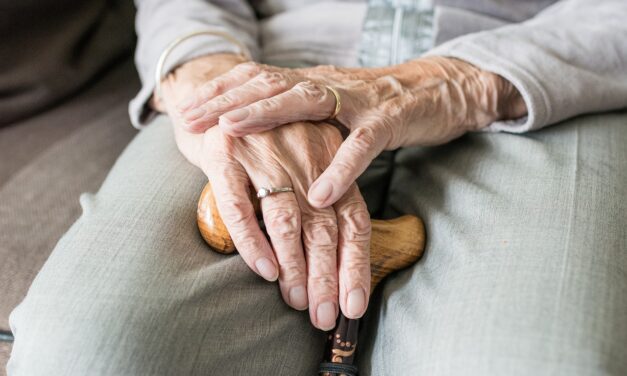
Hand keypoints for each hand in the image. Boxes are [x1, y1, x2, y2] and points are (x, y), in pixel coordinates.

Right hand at [160, 55, 371, 329]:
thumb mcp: (299, 163)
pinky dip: (253, 241)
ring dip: (295, 266)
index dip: (355, 266)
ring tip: (296, 301)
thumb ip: (316, 203)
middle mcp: (303, 154)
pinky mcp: (226, 153)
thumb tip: (328, 262)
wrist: (211, 90)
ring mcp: (265, 152)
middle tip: (323, 316)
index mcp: (329, 159)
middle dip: (326, 277)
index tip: (353, 307)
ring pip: (287, 219)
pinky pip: (240, 205)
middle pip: (324, 226)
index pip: (353, 220)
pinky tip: (264, 270)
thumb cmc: (262, 140)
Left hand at [178, 56, 526, 207]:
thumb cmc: (380, 106)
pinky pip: (363, 145)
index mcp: (313, 83)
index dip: (220, 91)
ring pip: (308, 100)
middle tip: (190, 118)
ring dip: (266, 114)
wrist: (441, 89)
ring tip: (231, 131)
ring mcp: (359, 100)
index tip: (185, 107)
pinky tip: (318, 193)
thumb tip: (260, 130)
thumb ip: (300, 116)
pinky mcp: (390, 120)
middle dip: (226, 99)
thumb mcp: (333, 107)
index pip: (258, 78)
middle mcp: (329, 85)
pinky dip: (340, 169)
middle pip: (270, 83)